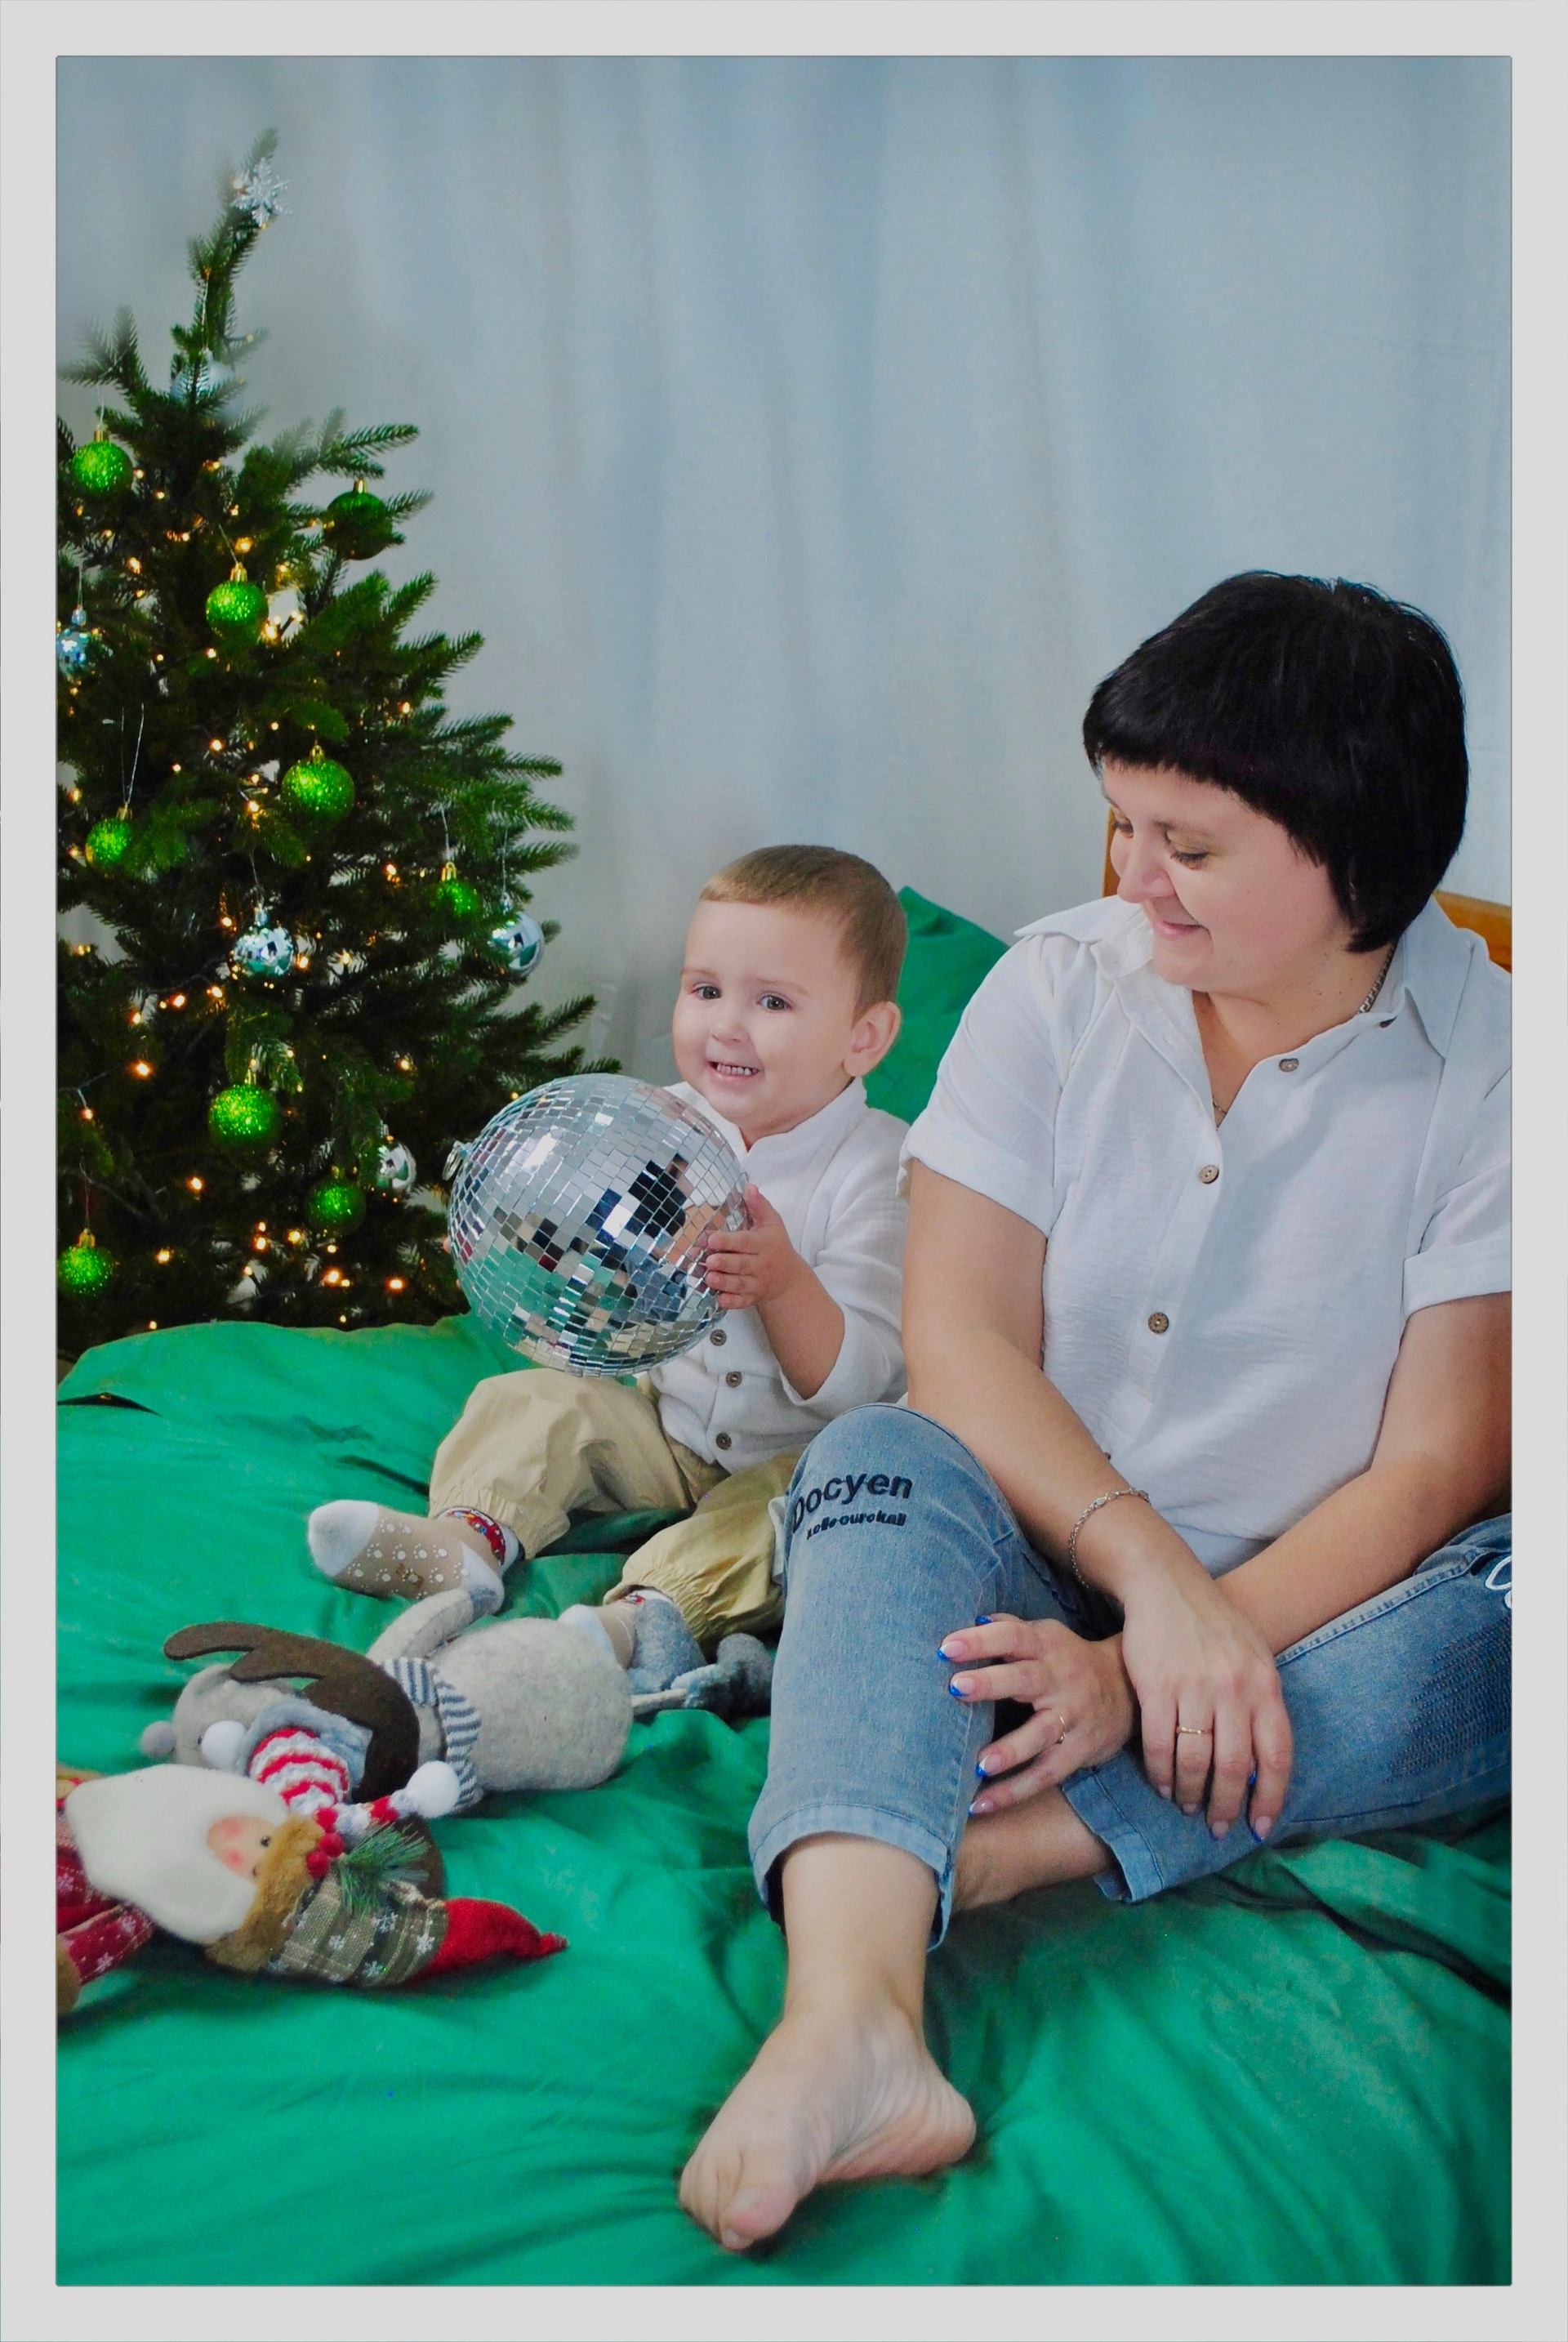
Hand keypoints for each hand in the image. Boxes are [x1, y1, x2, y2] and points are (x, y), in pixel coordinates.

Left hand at [701, 1185, 802, 1311]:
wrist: (789, 1278)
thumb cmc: (776, 1245)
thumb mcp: (772, 1223)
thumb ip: (760, 1206)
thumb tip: (750, 1187)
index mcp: (764, 1244)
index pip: (745, 1242)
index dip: (728, 1241)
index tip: (711, 1239)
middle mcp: (761, 1264)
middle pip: (741, 1264)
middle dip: (725, 1263)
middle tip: (708, 1261)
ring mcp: (758, 1283)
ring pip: (740, 1284)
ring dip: (724, 1282)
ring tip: (709, 1278)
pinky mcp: (754, 1297)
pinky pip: (743, 1301)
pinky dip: (732, 1302)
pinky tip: (720, 1299)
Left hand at [938, 1615, 1136, 1812]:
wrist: (1128, 1693)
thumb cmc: (1069, 1661)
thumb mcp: (1046, 1636)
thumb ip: (1010, 1628)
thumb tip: (970, 1622)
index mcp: (1046, 1646)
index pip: (1013, 1636)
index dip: (981, 1640)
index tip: (946, 1647)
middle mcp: (1060, 1679)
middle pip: (1025, 1679)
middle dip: (992, 1683)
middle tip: (956, 1688)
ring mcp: (1072, 1718)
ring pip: (1041, 1734)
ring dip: (1010, 1750)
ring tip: (979, 1764)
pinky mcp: (1078, 1752)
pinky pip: (1045, 1774)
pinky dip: (1014, 1791)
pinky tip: (981, 1803)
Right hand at [1115, 1563, 1292, 1838]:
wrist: (1167, 1586)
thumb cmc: (1214, 1628)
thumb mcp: (1253, 1659)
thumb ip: (1261, 1707)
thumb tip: (1262, 1770)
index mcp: (1265, 1685)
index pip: (1276, 1756)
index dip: (1271, 1799)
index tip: (1261, 1827)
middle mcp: (1234, 1689)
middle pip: (1235, 1768)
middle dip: (1226, 1806)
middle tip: (1218, 1826)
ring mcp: (1194, 1687)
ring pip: (1195, 1761)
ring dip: (1190, 1793)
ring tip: (1186, 1805)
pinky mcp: (1156, 1685)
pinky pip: (1160, 1744)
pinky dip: (1160, 1773)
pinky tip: (1160, 1784)